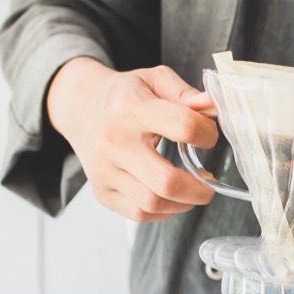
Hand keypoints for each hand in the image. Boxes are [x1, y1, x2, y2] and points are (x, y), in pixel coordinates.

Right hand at [46, 58, 218, 221]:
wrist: (80, 108)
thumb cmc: (124, 95)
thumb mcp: (154, 80)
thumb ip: (187, 94)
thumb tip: (213, 107)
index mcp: (131, 108)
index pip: (184, 127)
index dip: (207, 134)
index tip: (208, 136)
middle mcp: (115, 142)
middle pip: (167, 181)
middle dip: (199, 189)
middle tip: (209, 185)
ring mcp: (105, 171)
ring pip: (154, 203)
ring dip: (183, 203)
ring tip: (192, 192)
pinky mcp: (101, 191)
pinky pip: (139, 214)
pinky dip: (162, 212)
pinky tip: (170, 199)